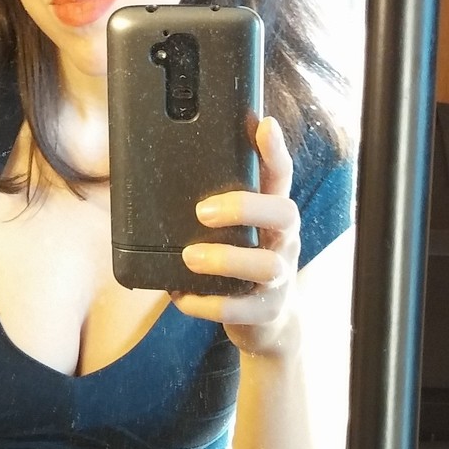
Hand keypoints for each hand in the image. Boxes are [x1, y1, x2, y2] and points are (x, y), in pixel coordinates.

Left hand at [172, 115, 300, 356]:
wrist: (267, 323)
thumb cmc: (241, 266)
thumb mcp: (237, 232)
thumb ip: (216, 205)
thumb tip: (164, 170)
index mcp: (272, 216)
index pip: (281, 176)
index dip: (275, 151)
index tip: (264, 124)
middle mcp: (283, 242)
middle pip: (284, 213)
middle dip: (245, 208)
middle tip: (202, 211)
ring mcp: (278, 279)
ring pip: (265, 264)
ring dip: (224, 259)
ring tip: (188, 257)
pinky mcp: (265, 311)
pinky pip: (239, 308)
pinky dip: (207, 303)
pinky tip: (182, 297)